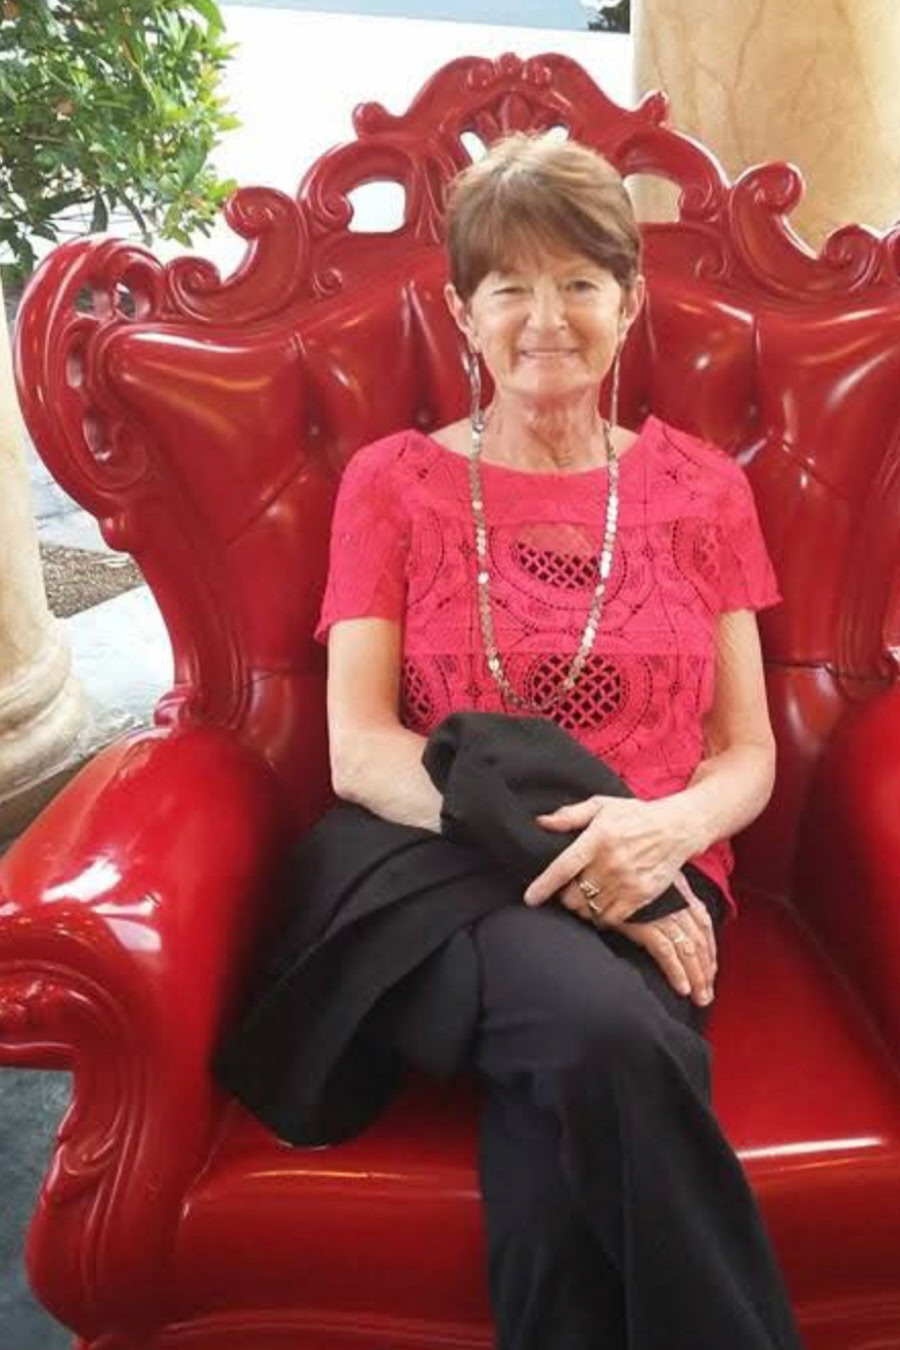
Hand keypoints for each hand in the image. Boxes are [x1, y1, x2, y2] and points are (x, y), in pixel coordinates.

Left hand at [524, 793, 694, 924]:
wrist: (677, 828)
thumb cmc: (636, 815)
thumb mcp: (602, 805)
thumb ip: (570, 815)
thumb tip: (542, 822)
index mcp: (598, 838)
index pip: (564, 867)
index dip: (543, 885)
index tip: (530, 898)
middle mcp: (612, 862)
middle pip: (573, 895)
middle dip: (564, 895)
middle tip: (569, 887)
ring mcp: (628, 882)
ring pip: (589, 909)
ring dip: (581, 906)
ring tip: (585, 895)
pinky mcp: (641, 896)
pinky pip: (610, 918)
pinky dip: (600, 916)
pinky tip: (601, 904)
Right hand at [605, 874, 717, 1006]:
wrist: (602, 874)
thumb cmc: (625, 878)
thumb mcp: (655, 881)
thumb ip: (668, 896)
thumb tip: (673, 917)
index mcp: (681, 893)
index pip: (704, 924)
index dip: (710, 950)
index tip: (711, 970)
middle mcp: (676, 905)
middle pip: (699, 942)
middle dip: (706, 971)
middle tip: (707, 995)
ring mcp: (662, 915)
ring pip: (688, 951)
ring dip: (697, 977)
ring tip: (699, 998)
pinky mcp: (645, 925)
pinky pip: (666, 953)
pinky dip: (676, 972)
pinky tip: (682, 988)